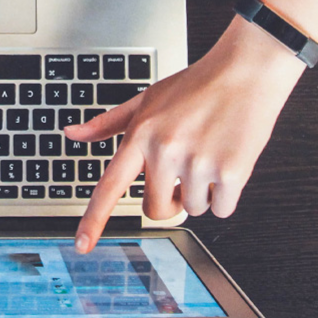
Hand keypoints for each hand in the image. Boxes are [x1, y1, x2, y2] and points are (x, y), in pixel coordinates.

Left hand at [66, 18, 305, 252]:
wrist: (245, 72)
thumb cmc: (195, 86)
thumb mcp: (146, 99)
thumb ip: (108, 123)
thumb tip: (72, 133)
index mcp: (141, 134)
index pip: (110, 185)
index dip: (94, 219)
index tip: (82, 245)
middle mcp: (165, 151)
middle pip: (156, 209)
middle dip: (168, 199)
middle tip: (182, 171)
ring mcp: (198, 163)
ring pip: (192, 209)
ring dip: (201, 192)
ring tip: (207, 153)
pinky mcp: (231, 172)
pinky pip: (222, 209)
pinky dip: (226, 195)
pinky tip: (227, 161)